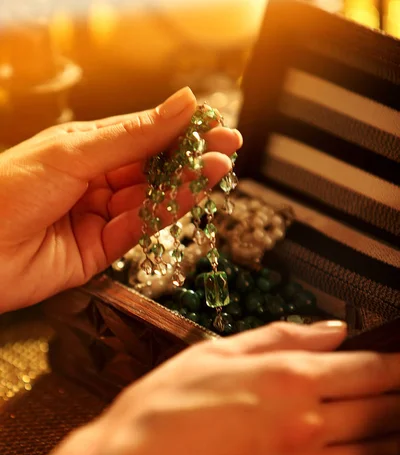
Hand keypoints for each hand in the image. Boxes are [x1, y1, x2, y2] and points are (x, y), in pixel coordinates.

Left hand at [0, 87, 240, 312]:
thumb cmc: (7, 189)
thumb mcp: (75, 152)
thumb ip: (133, 136)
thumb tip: (182, 104)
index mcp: (83, 149)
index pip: (141, 135)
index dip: (177, 128)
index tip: (212, 122)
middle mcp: (94, 182)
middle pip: (151, 168)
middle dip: (189, 157)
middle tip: (229, 146)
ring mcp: (99, 216)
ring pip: (151, 198)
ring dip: (186, 183)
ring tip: (220, 167)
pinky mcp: (101, 251)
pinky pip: (140, 227)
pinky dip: (168, 210)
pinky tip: (193, 193)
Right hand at [0, 321, 398, 454]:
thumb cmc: (164, 409)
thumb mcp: (217, 352)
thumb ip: (282, 337)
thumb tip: (332, 331)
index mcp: (290, 380)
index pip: (370, 370)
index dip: (396, 366)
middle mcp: (307, 426)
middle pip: (382, 412)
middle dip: (398, 400)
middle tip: (398, 394)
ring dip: (389, 440)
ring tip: (389, 430)